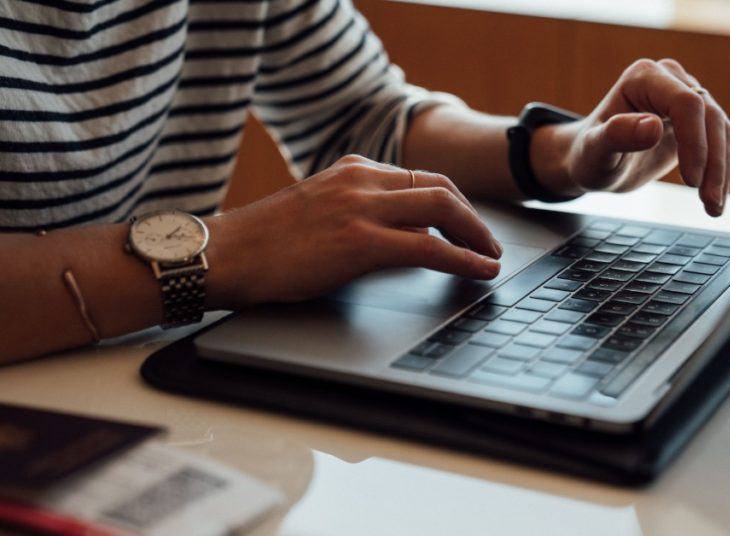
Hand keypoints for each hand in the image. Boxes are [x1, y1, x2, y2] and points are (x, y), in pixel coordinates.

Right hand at [205, 155, 501, 307]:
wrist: (223, 253)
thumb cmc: (263, 242)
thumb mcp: (319, 210)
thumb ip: (360, 212)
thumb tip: (405, 235)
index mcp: (352, 169)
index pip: (421, 177)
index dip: (454, 202)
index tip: (468, 223)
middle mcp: (361, 180)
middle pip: (441, 188)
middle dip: (473, 217)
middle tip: (489, 242)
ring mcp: (362, 208)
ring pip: (443, 210)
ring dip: (476, 236)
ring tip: (491, 257)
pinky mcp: (360, 242)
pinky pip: (430, 249)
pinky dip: (464, 260)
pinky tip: (480, 271)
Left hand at [535, 59, 729, 215]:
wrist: (595, 162)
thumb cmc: (589, 154)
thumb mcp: (595, 150)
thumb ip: (618, 135)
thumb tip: (653, 127)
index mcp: (643, 78)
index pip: (685, 102)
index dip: (694, 142)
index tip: (690, 181)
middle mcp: (669, 79)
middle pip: (709, 115)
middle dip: (713, 162)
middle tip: (709, 202)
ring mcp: (686, 96)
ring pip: (721, 129)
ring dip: (722, 170)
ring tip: (713, 207)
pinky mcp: (697, 119)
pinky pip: (721, 141)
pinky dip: (722, 170)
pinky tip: (715, 197)